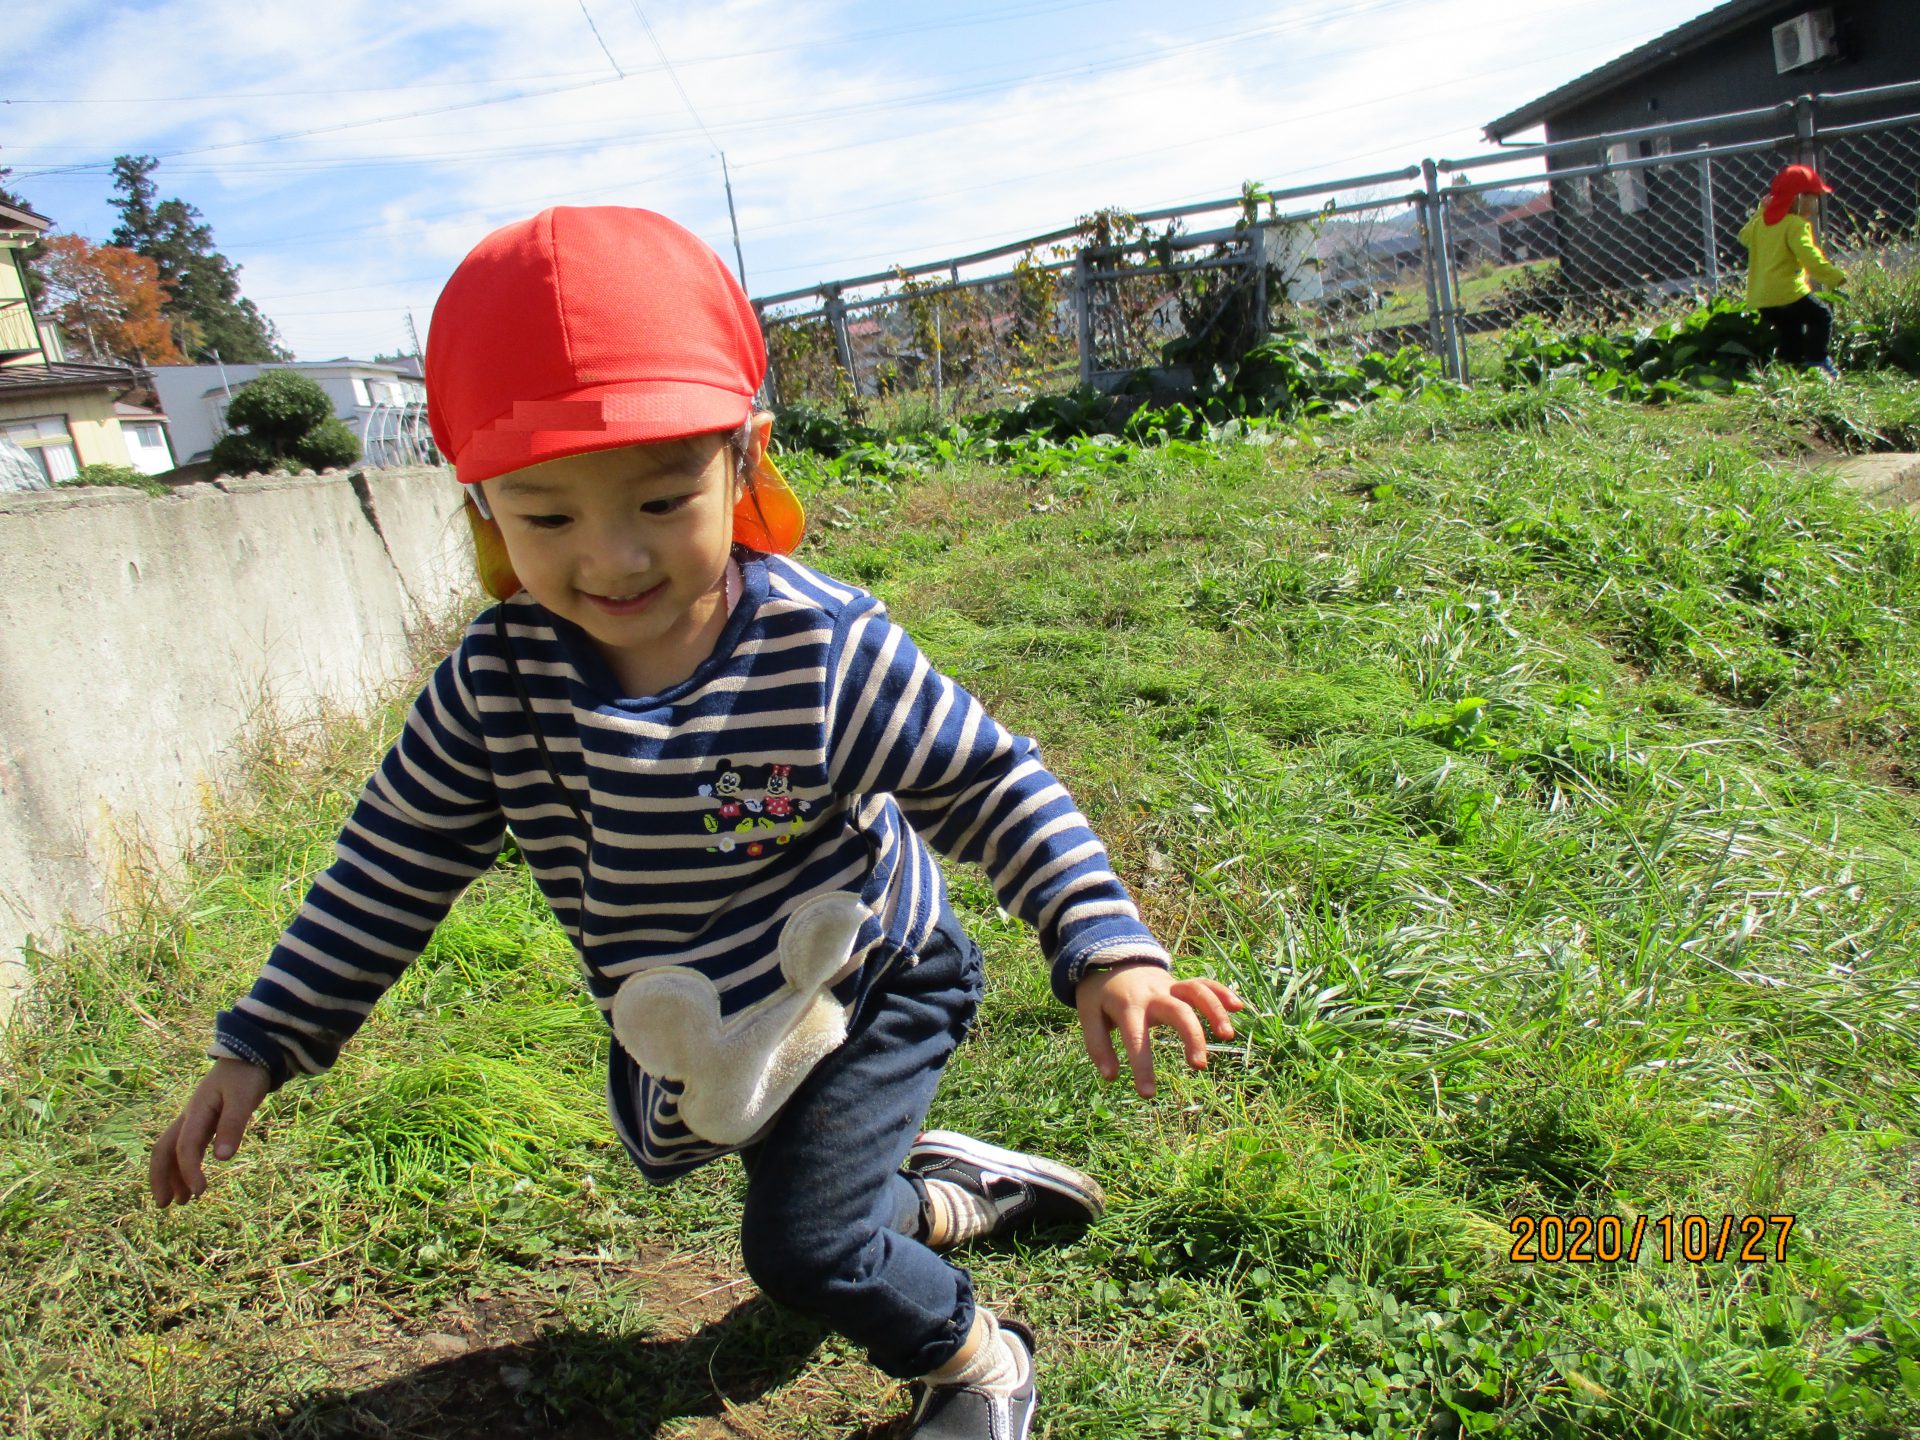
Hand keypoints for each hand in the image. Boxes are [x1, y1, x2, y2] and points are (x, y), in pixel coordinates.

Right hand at [149, 1058, 270, 1206]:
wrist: (249, 1054)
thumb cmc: (246, 1076)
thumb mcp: (243, 1099)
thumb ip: (233, 1127)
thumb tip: (221, 1159)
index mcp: (197, 1112)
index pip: (185, 1147)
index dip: (189, 1171)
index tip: (200, 1192)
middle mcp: (190, 1117)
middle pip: (164, 1149)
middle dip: (161, 1177)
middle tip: (165, 1205)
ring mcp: (194, 1119)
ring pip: (172, 1149)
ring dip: (172, 1175)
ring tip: (180, 1201)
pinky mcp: (203, 1121)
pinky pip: (186, 1146)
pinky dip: (184, 1164)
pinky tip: (191, 1179)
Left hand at [1076, 963, 1244, 1097]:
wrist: (1110, 958)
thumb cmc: (1101, 995)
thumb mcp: (1089, 1015)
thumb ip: (1097, 1045)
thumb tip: (1111, 1076)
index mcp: (1127, 1005)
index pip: (1136, 1038)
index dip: (1142, 1066)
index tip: (1147, 1095)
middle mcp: (1152, 994)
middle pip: (1177, 1011)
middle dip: (1191, 1036)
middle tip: (1199, 1066)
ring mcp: (1169, 986)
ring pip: (1197, 992)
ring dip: (1214, 1011)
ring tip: (1227, 1036)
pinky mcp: (1180, 984)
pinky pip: (1204, 983)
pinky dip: (1221, 991)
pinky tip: (1238, 1007)